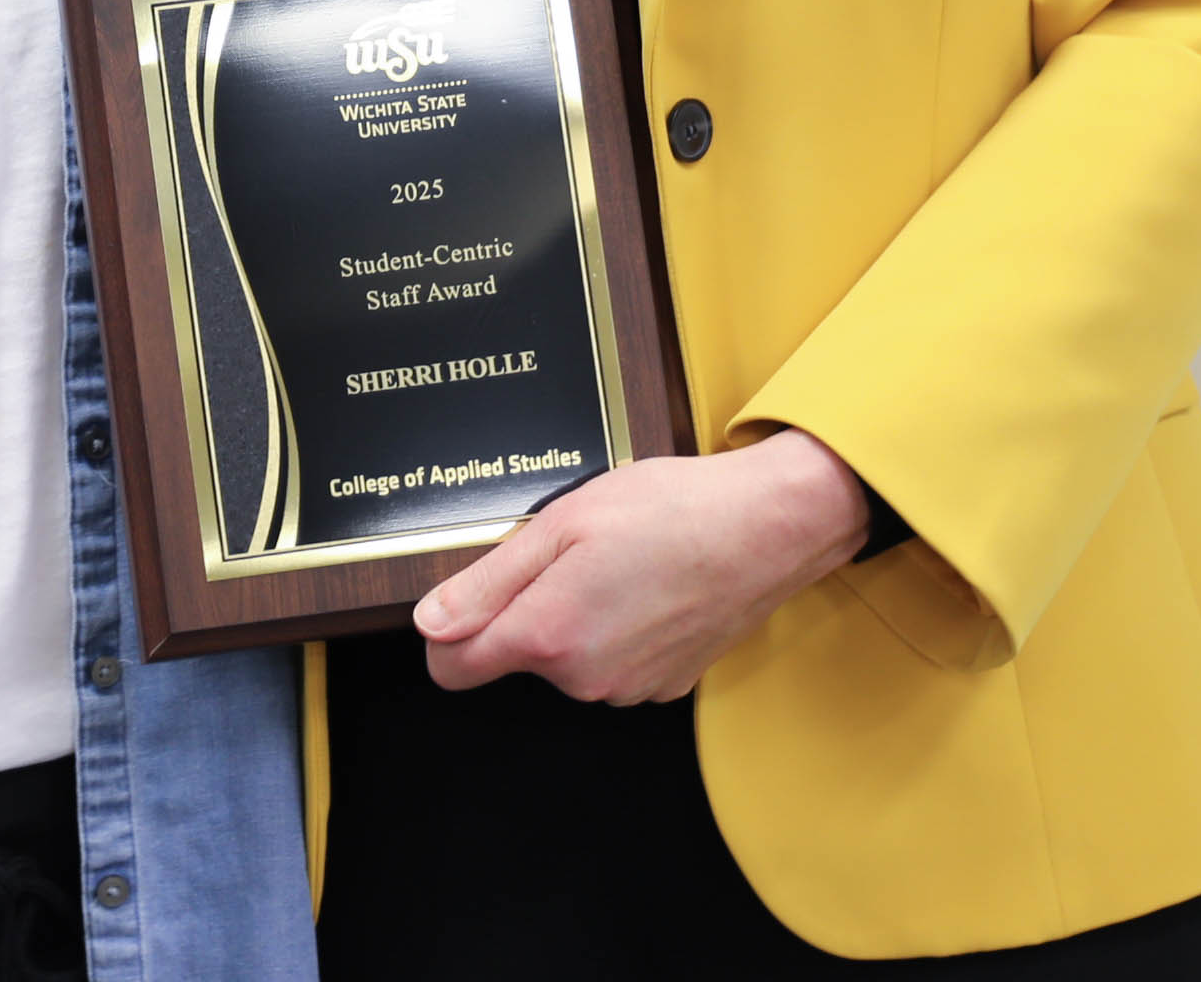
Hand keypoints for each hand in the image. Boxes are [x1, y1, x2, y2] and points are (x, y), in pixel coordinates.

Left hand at [409, 430, 873, 704]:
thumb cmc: (671, 511)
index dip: (450, 631)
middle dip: (530, 611)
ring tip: (619, 565)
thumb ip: (488, 583)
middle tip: (574, 554)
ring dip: (578, 621)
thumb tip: (431, 624)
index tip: (472, 598)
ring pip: (569, 662)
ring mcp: (628, 690)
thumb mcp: (562, 523)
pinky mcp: (665, 688)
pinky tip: (649, 588)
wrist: (769, 528)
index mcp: (549, 635)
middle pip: (518, 657)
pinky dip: (620, 632)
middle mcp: (585, 679)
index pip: (452, 668)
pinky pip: (614, 665)